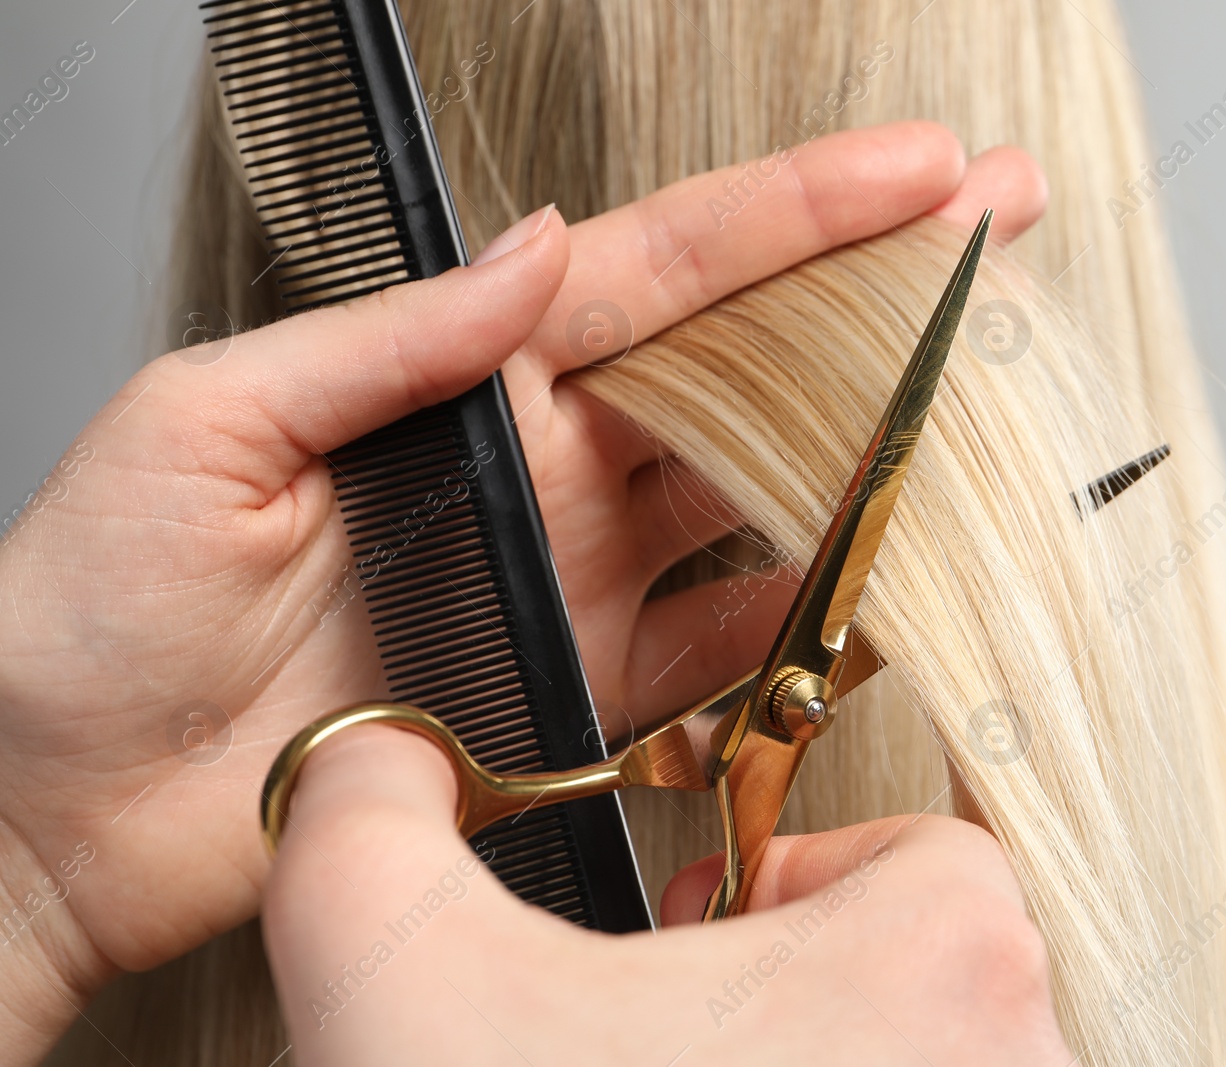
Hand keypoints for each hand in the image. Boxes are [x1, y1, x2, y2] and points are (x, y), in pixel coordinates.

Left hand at [0, 120, 1045, 1058]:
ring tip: (981, 396)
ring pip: (756, 498)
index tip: (913, 172)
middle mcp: (540, 476)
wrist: (59, 807)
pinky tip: (883, 579)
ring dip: (870, 445)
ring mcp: (572, 588)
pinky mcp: (578, 701)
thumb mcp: (209, 423)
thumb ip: (391, 343)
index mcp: (464, 384)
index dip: (793, 215)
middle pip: (742, 365)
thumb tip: (536, 252)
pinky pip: (722, 651)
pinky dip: (810, 619)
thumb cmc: (88, 608)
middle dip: (874, 293)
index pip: (658, 271)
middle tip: (993, 235)